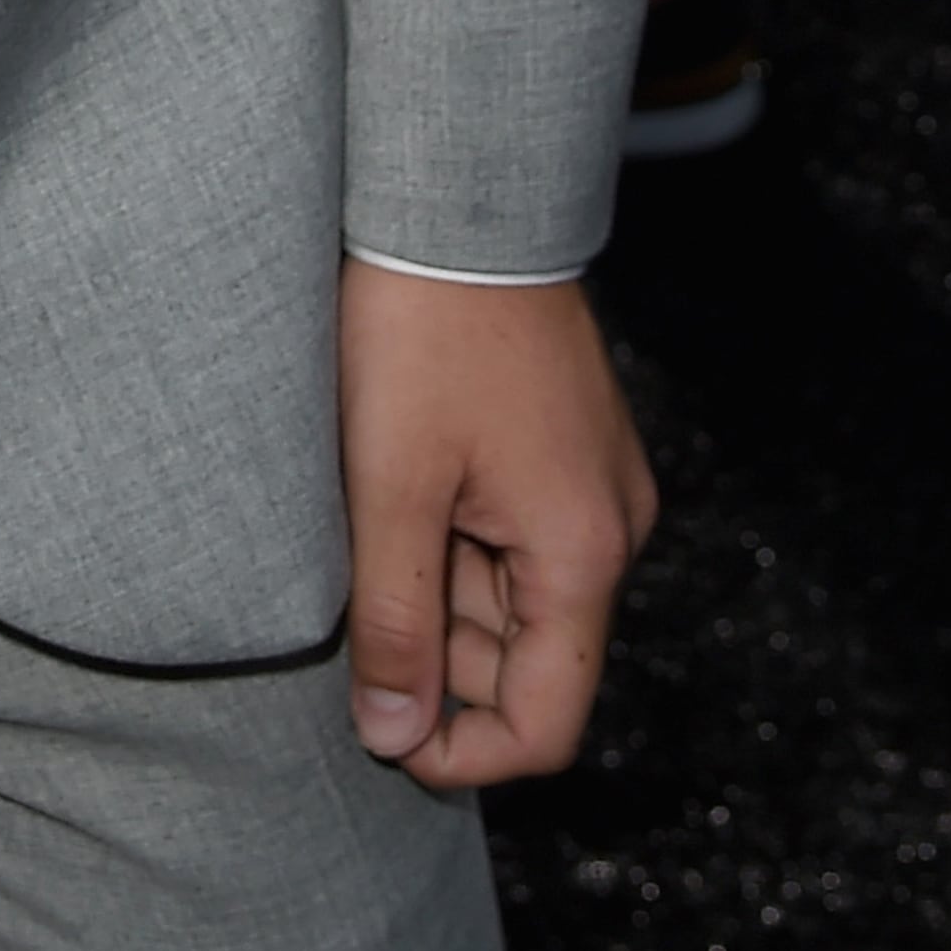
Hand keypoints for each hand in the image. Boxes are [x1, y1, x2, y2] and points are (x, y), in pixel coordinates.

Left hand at [339, 262, 654, 784]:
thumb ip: (394, 621)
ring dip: (431, 592)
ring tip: (360, 519)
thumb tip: (394, 736)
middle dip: (433, 658)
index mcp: (583, 555)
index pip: (545, 724)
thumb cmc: (419, 333)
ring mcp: (589, 490)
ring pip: (506, 599)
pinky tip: (385, 488)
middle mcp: (608, 533)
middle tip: (343, 595)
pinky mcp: (560, 452)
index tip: (372, 727)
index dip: (459, 751)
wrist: (455, 200)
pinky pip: (505, 538)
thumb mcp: (389, 486)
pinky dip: (444, 541)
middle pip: (523, 662)